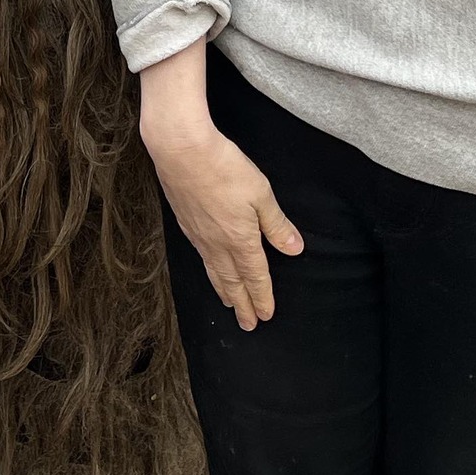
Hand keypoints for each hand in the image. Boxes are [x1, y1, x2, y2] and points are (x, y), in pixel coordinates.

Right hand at [138, 42, 302, 331]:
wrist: (180, 149)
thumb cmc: (224, 167)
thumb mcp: (260, 193)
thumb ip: (276, 224)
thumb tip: (295, 250)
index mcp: (240, 240)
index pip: (255, 276)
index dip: (262, 297)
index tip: (267, 316)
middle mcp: (217, 244)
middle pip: (232, 281)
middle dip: (242, 304)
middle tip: (248, 325)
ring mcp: (198, 234)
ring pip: (213, 272)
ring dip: (223, 291)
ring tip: (228, 304)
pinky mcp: (184, 221)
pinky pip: (200, 257)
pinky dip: (208, 271)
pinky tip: (208, 266)